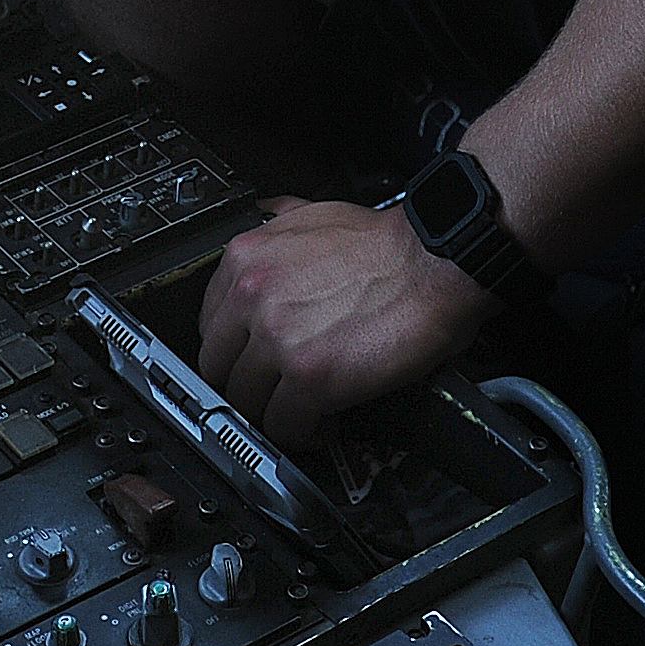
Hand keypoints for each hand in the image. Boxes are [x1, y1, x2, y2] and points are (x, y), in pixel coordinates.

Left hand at [195, 198, 488, 442]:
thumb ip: (278, 223)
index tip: (247, 362)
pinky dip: (304, 432)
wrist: (435, 264)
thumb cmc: (387, 244)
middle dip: (245, 386)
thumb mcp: (314, 213)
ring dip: (273, 413)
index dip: (232, 350)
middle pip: (218, 367)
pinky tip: (322, 424)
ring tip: (299, 412)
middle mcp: (253, 296)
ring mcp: (278, 339)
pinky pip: (284, 425)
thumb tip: (264, 218)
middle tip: (271, 392)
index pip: (209, 324)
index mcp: (247, 259)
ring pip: (246, 401)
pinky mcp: (309, 376)